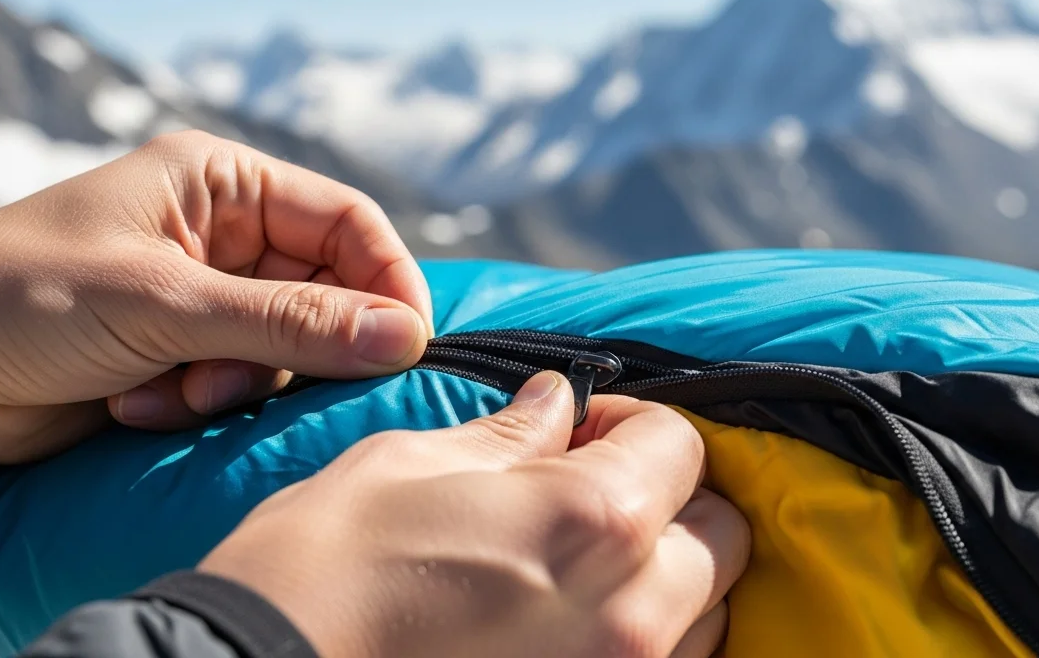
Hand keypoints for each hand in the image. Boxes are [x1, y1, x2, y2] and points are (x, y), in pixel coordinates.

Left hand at [0, 130, 431, 463]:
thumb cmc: (27, 297)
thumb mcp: (165, 302)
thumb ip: (290, 323)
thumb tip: (407, 337)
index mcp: (224, 184)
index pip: (348, 223)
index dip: (387, 282)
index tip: (406, 346)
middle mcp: (227, 234)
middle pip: (328, 293)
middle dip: (292, 347)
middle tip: (246, 380)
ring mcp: (208, 298)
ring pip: (288, 349)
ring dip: (236, 382)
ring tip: (173, 393)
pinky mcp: (186, 356)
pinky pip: (241, 385)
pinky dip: (200, 403)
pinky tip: (138, 405)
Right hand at [200, 372, 750, 657]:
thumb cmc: (318, 571)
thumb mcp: (406, 467)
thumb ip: (508, 438)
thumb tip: (557, 404)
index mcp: (593, 520)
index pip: (682, 444)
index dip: (635, 424)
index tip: (586, 431)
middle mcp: (632, 612)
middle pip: (720, 534)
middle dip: (672, 499)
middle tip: (596, 492)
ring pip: (708, 614)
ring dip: (669, 576)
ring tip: (586, 565)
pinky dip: (648, 640)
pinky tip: (576, 623)